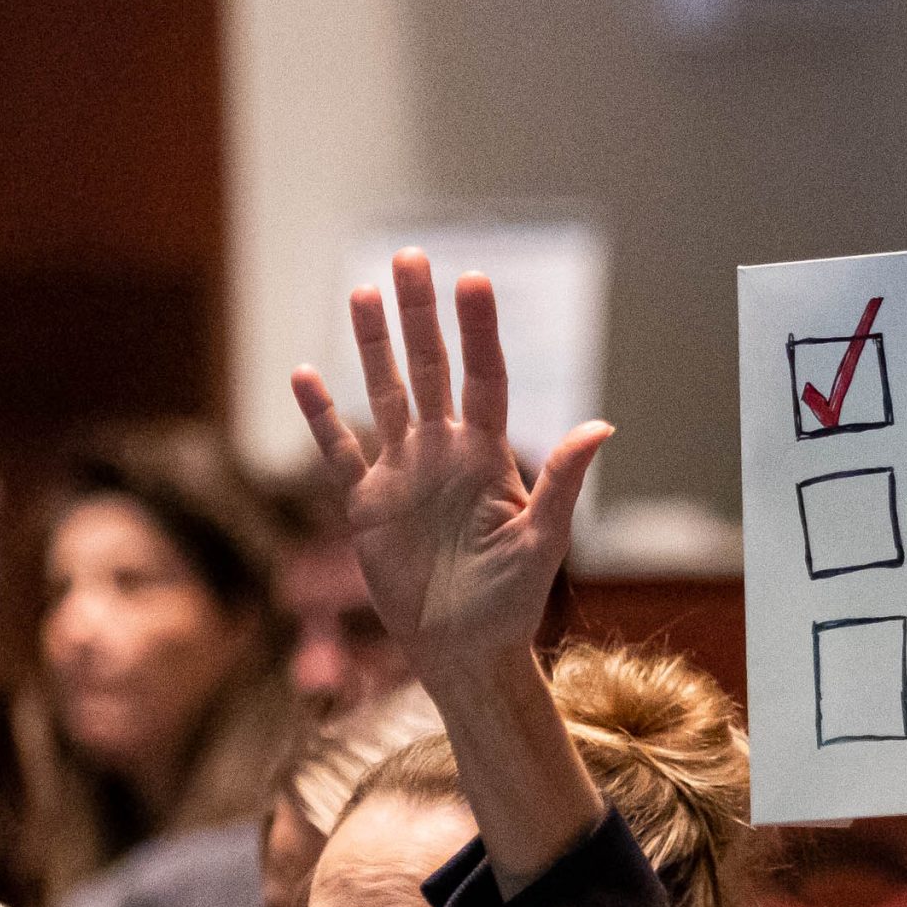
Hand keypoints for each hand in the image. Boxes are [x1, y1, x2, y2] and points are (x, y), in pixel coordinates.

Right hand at [290, 249, 611, 685]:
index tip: (473, 281)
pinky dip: (320, 416)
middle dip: (420, 315)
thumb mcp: (544, 541)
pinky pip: (338, 451)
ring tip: (361, 291)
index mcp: (487, 458)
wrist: (466, 650)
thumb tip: (601, 427)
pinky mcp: (365, 505)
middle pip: (430, 370)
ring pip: (384, 395)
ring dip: (371, 347)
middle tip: (410, 257)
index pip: (483, 378)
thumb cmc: (512, 600)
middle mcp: (443, 455)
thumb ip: (563, 482)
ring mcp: (402, 475)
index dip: (478, 331)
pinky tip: (304, 373)